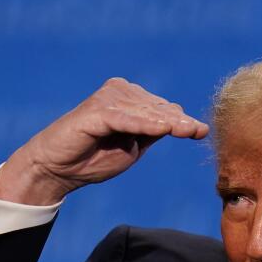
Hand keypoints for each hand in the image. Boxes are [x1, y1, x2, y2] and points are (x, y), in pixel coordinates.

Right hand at [0, 77, 209, 205]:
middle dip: (179, 121)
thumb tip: (181, 122)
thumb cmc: (93, 159)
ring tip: (188, 131)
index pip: (161, 109)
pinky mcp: (95, 112)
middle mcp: (118, 92)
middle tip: (200, 131)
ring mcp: (106, 100)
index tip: (203, 131)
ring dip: (167, 122)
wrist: (58, 169)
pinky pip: (125, 118)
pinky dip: (144, 123)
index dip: (182, 121)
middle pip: (157, 108)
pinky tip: (163, 128)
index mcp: (128, 100)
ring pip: (145, 112)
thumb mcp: (132, 147)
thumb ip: (152, 133)